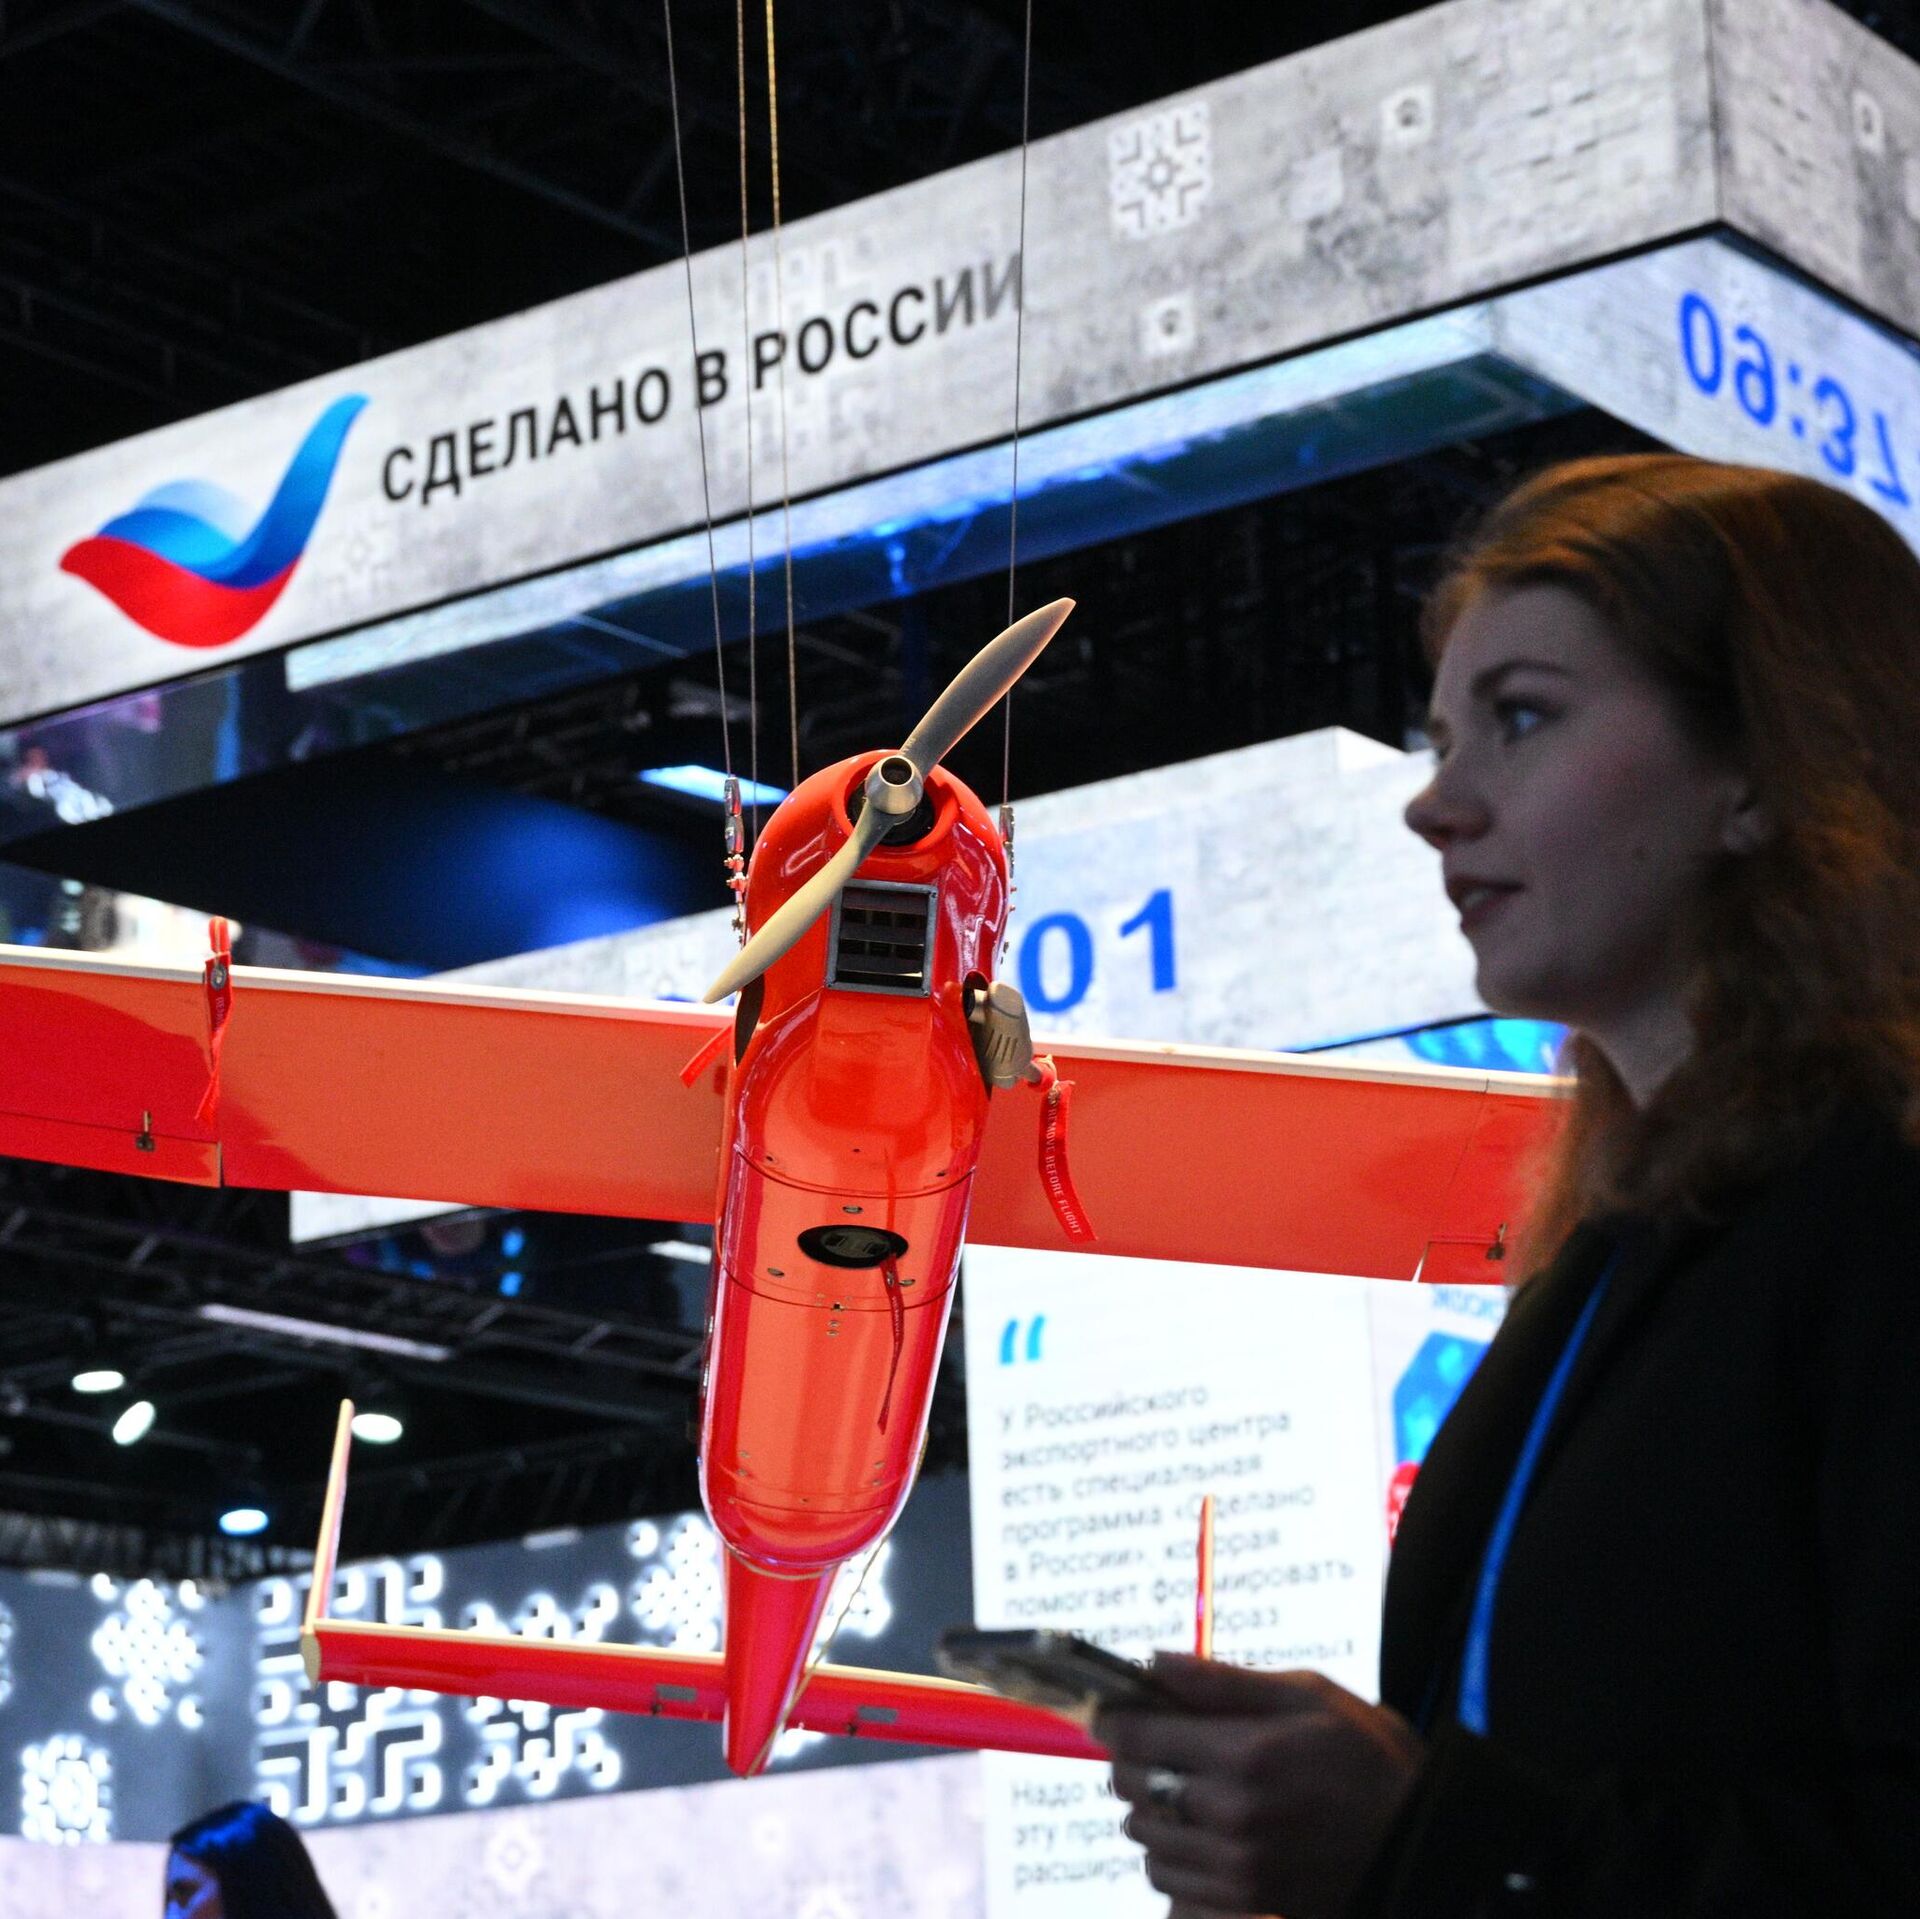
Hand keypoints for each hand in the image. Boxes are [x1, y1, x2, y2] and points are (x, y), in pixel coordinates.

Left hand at [1099, 1653, 1423, 1918]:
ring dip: (1148, 1809)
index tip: (1110, 1708)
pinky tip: (1197, 1833)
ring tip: (1178, 1789)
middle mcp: (1234, 1815)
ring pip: (1144, 1837)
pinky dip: (1169, 1855)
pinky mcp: (1244, 1905)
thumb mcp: (1307, 1696)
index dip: (1112, 1717)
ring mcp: (1237, 1869)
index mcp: (1247, 1754)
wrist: (1421, 1842)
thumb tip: (1154, 1661)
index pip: (1138, 1735)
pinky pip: (1168, 1883)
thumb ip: (1222, 1682)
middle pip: (1130, 1786)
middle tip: (1151, 1744)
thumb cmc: (1367, 1757)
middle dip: (1129, 1759)